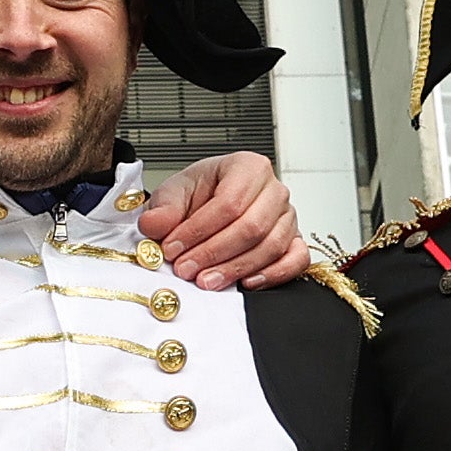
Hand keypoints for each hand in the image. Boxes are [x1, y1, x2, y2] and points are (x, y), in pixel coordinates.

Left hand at [142, 150, 305, 288]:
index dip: (198, 230)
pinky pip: (296, 259)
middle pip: (251, 226)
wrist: (207, 205)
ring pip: (270, 246)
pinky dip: (274, 274)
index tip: (172, 248)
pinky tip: (247, 283)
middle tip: (186, 269)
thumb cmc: (198, 195)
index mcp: (248, 167)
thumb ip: (163, 208)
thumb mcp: (173, 194)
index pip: (229, 202)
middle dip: (214, 253)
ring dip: (235, 268)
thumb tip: (154, 225)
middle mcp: (273, 190)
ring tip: (205, 281)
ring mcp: (287, 216)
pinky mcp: (294, 240)